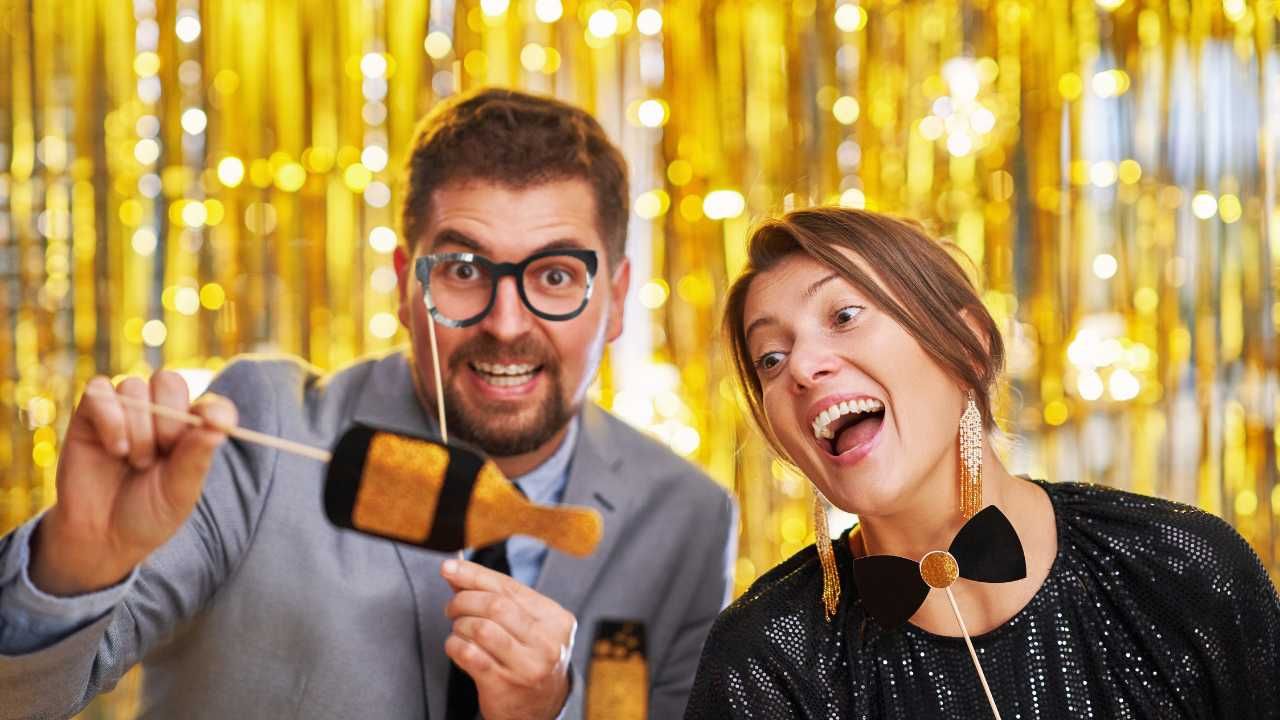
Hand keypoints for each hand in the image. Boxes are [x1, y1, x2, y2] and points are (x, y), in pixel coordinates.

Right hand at [30, 371, 236, 595]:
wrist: (101, 536)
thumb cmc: (148, 513)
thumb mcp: (179, 493)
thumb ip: (195, 459)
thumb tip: (219, 427)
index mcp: (191, 430)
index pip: (211, 404)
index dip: (215, 410)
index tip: (218, 424)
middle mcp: (159, 413)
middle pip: (169, 381)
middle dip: (169, 419)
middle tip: (163, 452)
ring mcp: (124, 410)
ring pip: (133, 387)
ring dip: (137, 428)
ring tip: (135, 462)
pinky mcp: (90, 413)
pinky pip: (99, 391)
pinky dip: (110, 418)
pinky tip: (116, 450)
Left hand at [442, 558, 575, 719]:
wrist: (540, 710)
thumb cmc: (529, 657)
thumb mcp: (526, 624)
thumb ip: (496, 596)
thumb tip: (455, 567)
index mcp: (556, 619)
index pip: (510, 587)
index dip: (475, 575)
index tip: (449, 568)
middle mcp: (547, 642)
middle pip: (495, 605)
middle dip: (464, 600)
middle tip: (452, 607)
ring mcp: (527, 666)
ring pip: (481, 628)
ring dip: (460, 625)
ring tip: (458, 628)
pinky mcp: (504, 685)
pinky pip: (469, 654)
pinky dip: (454, 645)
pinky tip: (456, 645)